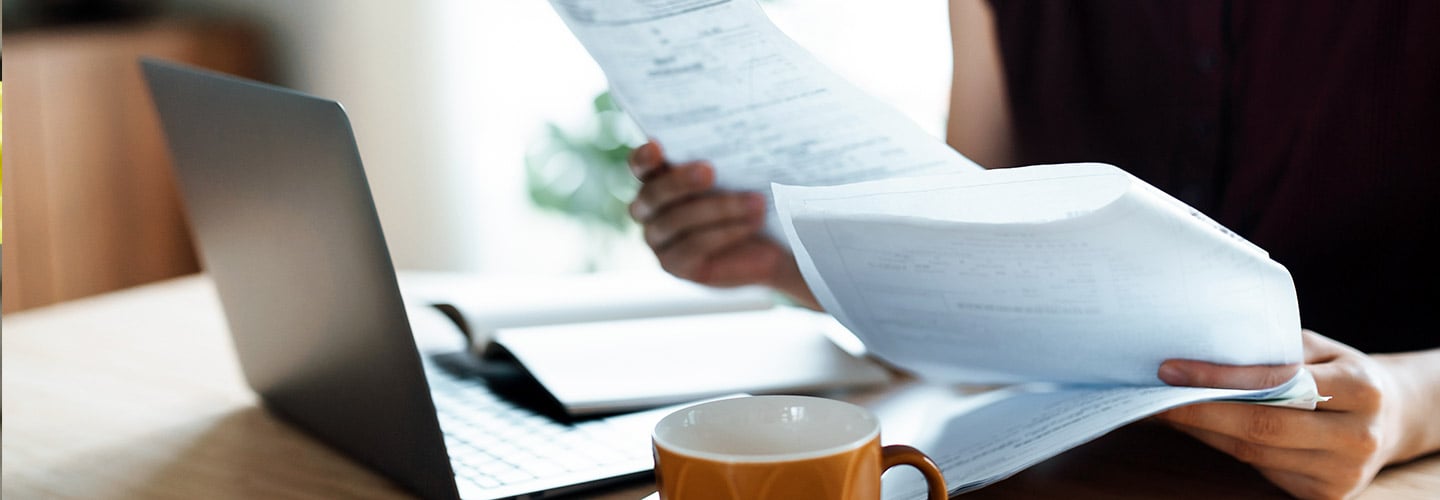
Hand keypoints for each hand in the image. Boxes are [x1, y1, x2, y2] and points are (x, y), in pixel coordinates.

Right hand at [627, 142, 816, 307]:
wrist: (775, 243)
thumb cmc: (753, 195)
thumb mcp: (741, 172)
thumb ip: (725, 156)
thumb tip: (736, 132)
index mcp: (658, 178)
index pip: (640, 165)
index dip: (643, 157)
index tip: (658, 146)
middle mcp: (649, 210)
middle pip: (653, 194)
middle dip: (680, 182)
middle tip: (709, 170)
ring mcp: (658, 240)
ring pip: (676, 221)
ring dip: (719, 209)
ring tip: (756, 201)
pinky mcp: (675, 265)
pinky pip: (692, 247)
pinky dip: (725, 233)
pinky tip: (752, 223)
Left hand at [1154, 331, 1409, 498]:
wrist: (1389, 418)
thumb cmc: (1339, 372)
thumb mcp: (1318, 349)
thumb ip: (1273, 351)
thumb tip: (1200, 350)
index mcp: (1360, 388)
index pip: (1277, 384)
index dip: (1218, 379)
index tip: (1170, 370)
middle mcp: (1356, 435)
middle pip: (1260, 428)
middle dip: (1197, 412)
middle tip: (1151, 396)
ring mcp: (1342, 472)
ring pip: (1253, 454)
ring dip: (1203, 432)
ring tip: (1164, 411)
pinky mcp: (1325, 496)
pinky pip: (1261, 471)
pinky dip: (1224, 449)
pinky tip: (1198, 431)